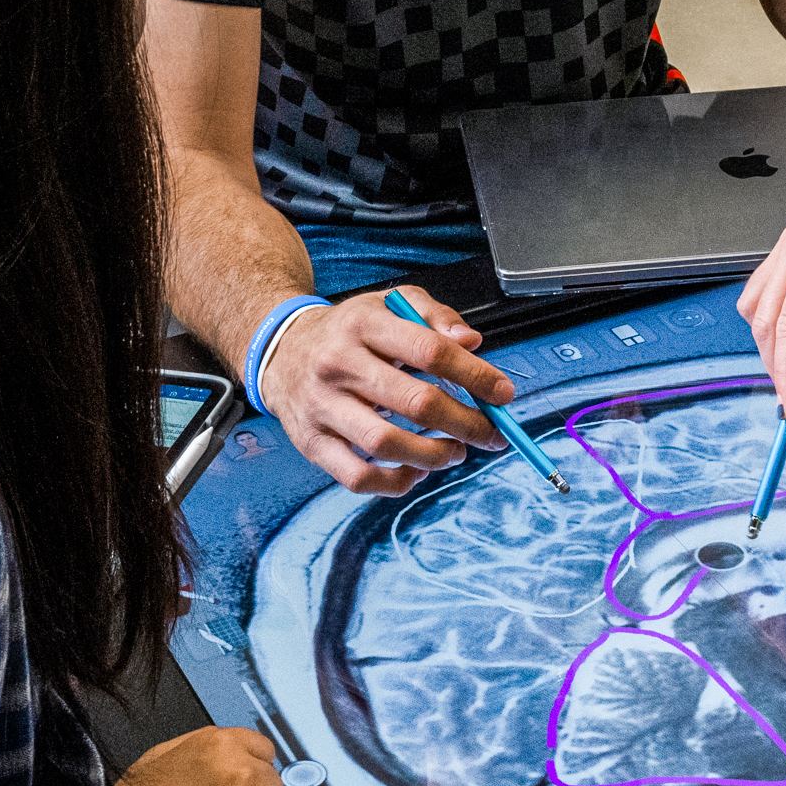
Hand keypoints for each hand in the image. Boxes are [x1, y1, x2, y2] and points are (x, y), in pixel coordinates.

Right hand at [260, 285, 511, 494]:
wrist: (282, 351)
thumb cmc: (349, 332)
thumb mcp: (389, 304)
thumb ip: (434, 316)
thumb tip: (472, 343)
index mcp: (364, 325)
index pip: (431, 351)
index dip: (476, 376)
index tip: (503, 394)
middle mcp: (339, 364)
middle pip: (416, 402)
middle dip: (467, 423)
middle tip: (491, 433)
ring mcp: (322, 407)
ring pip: (387, 444)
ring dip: (435, 455)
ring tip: (456, 452)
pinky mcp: (312, 443)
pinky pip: (358, 477)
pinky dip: (396, 482)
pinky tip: (416, 470)